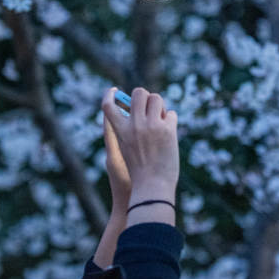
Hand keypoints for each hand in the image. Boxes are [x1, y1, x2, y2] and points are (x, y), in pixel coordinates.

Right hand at [101, 87, 178, 207]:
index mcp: (121, 131)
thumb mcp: (126, 150)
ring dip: (160, 107)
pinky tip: (169, 135)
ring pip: (157, 98)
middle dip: (146, 97)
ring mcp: (152, 126)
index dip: (109, 95)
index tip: (114, 90)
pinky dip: (171, 122)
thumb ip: (128, 131)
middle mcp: (134, 125)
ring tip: (161, 122)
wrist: (153, 188)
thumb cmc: (139, 173)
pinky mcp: (167, 130)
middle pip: (139, 93)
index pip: (108, 106)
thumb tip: (137, 110)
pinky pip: (171, 114)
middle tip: (150, 108)